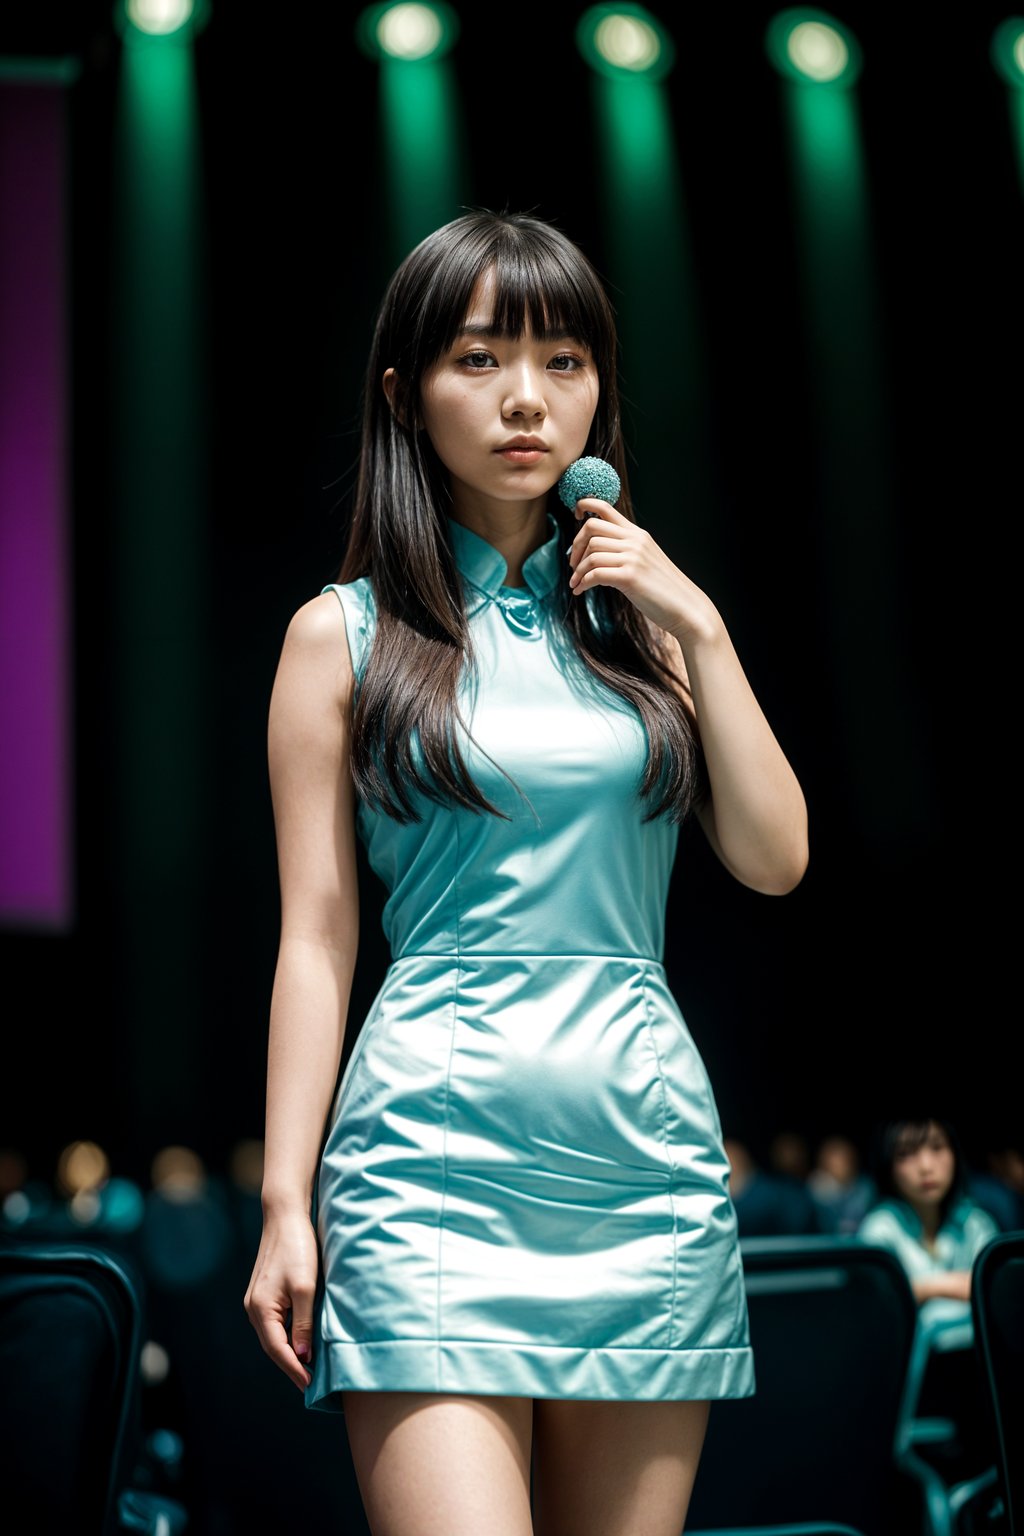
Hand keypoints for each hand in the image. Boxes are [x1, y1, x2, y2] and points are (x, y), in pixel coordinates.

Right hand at [243, 1209, 318, 1391]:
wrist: (285, 1216)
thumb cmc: (298, 1248)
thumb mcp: (306, 1287)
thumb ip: (303, 1322)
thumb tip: (302, 1354)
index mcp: (261, 1309)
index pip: (278, 1350)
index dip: (295, 1369)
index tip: (310, 1385)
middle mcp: (253, 1308)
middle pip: (272, 1346)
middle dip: (291, 1365)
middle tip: (310, 1384)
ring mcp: (256, 1300)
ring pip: (273, 1335)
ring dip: (289, 1351)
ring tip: (307, 1367)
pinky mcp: (264, 1292)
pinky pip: (274, 1322)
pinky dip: (287, 1335)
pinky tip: (300, 1340)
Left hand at [565, 498, 715, 642]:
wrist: (686, 607)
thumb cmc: (663, 589)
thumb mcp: (646, 560)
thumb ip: (625, 551)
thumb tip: (595, 553)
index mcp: (637, 534)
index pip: (605, 507)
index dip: (584, 505)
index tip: (576, 516)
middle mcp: (635, 541)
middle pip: (591, 527)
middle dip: (576, 546)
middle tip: (573, 565)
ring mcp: (633, 557)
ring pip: (591, 554)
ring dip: (577, 570)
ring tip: (576, 583)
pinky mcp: (630, 577)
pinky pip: (595, 574)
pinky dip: (583, 583)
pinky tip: (580, 591)